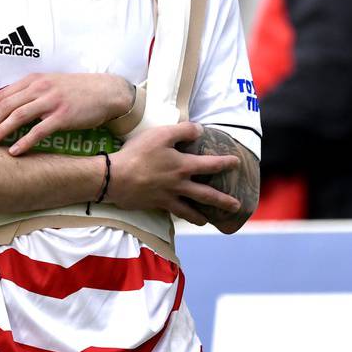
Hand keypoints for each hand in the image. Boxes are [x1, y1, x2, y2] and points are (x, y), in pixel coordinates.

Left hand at [0, 73, 134, 153]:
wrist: (106, 92)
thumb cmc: (78, 91)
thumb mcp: (51, 84)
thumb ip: (32, 93)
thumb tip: (11, 108)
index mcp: (34, 80)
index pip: (3, 95)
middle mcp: (40, 88)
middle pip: (6, 105)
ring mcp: (51, 101)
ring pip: (18, 116)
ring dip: (0, 131)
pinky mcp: (63, 115)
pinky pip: (38, 130)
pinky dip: (24, 141)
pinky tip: (14, 151)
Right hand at [107, 122, 241, 225]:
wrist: (115, 177)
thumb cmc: (138, 153)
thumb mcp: (161, 134)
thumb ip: (183, 130)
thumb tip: (200, 130)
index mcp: (183, 166)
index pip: (210, 165)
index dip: (225, 163)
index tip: (237, 163)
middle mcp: (179, 185)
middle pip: (206, 195)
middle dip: (223, 201)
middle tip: (236, 206)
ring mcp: (167, 197)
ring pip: (189, 210)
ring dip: (200, 216)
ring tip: (207, 221)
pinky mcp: (154, 204)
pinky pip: (171, 213)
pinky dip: (178, 217)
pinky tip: (179, 218)